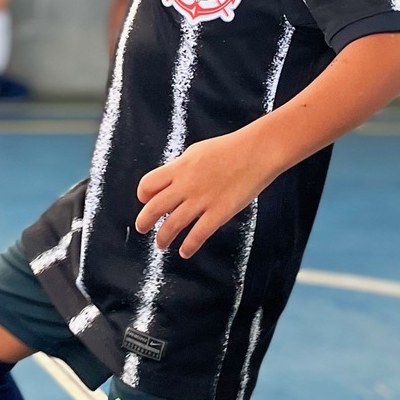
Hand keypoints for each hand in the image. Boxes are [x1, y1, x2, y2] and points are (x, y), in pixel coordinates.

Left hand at [135, 132, 273, 258]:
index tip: (145, 202)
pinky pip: (198, 235)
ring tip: (161, 244)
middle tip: (143, 228)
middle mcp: (186, 185)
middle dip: (144, 222)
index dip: (143, 196)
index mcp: (179, 167)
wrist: (257, 151)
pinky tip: (185, 251)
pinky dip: (189, 246)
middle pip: (153, 208)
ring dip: (163, 238)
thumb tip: (171, 180)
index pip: (148, 185)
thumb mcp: (197, 152)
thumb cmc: (231, 148)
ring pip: (171, 225)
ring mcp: (201, 200)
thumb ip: (182, 168)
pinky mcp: (219, 212)